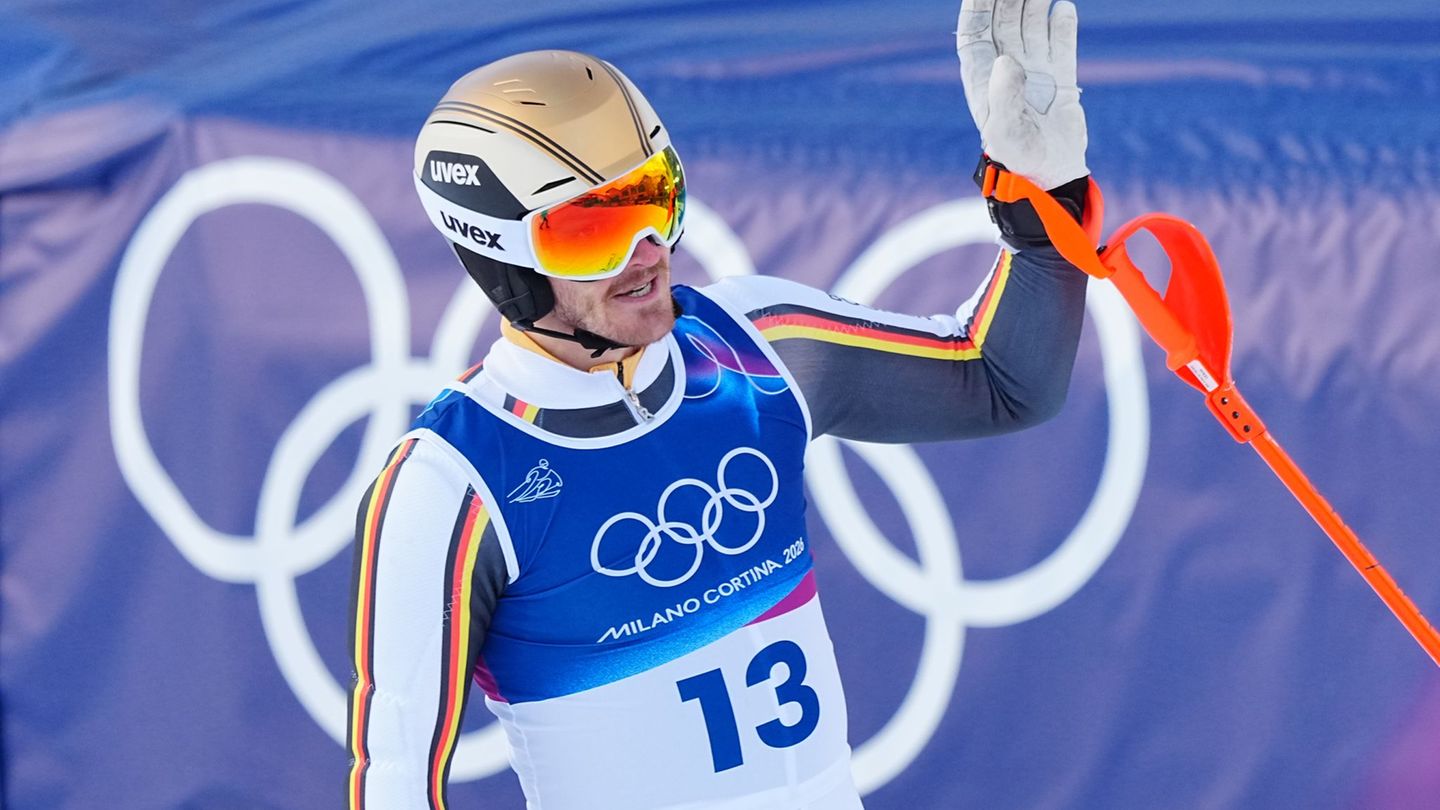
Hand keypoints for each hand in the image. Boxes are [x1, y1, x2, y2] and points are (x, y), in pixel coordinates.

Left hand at [957, 0, 1087, 190]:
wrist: (1049, 176)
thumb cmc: (1016, 158)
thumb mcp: (1005, 131)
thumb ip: (1005, 96)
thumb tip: (1007, 60)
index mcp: (982, 79)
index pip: (975, 33)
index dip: (978, 7)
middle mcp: (1005, 69)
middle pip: (1004, 21)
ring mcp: (1033, 71)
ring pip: (1032, 26)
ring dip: (1035, 3)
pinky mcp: (1060, 78)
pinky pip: (1061, 43)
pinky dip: (1063, 25)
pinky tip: (1064, 8)